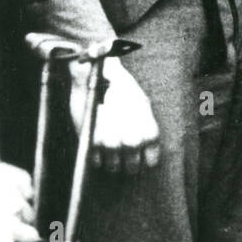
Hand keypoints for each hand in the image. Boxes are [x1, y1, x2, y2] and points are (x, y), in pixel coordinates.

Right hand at [0, 158, 38, 241]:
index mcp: (7, 182)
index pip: (26, 187)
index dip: (22, 195)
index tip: (18, 199)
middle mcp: (14, 203)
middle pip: (28, 213)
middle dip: (20, 218)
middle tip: (8, 224)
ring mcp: (9, 227)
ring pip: (30, 235)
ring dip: (25, 239)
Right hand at [70, 56, 160, 173]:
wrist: (93, 74)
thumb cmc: (119, 87)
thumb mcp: (140, 102)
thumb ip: (144, 124)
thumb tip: (147, 149)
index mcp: (146, 126)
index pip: (152, 154)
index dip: (149, 159)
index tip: (146, 160)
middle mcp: (129, 136)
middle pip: (133, 165)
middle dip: (130, 164)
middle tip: (127, 160)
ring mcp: (109, 140)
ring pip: (114, 167)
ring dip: (113, 163)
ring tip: (112, 153)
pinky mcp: (89, 141)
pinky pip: (96, 162)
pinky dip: (97, 159)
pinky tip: (99, 148)